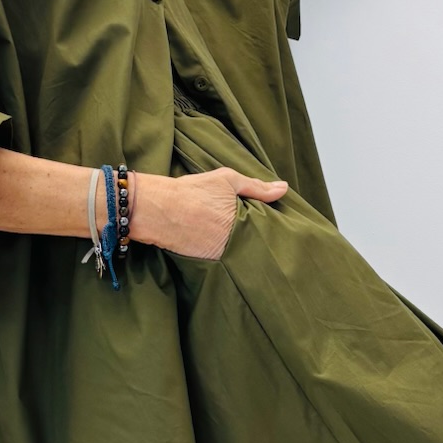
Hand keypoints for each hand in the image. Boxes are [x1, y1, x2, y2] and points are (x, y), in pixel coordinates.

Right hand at [131, 167, 287, 258]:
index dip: (267, 224)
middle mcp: (237, 240)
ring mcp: (223, 253)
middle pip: (255, 241)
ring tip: (234, 237)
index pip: (267, 227)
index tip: (268, 221)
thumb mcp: (227, 180)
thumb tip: (284, 188)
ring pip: (241, 252)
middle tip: (250, 230)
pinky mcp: (210, 262)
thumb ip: (257, 186)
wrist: (159, 209)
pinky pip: (225, 260)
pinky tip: (221, 245)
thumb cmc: (192, 191)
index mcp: (245, 220)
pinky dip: (226, 254)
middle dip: (255, 237)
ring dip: (242, 247)